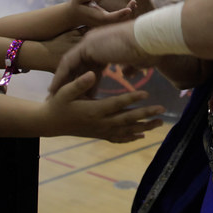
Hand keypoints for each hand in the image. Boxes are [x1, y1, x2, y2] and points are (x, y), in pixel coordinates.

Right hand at [46, 71, 164, 142]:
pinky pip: (118, 139)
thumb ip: (78, 84)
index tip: (146, 92)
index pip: (116, 104)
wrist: (50, 123)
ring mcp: (101, 131)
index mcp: (94, 110)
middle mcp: (101, 122)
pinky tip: (142, 136)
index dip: (131, 98)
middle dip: (145, 115)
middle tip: (162, 110)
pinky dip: (131, 138)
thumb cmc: (58, 104)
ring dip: (144, 128)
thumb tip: (92, 74)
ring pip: (126, 131)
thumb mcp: (64, 92)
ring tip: (160, 124)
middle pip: (127, 119)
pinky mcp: (100, 135)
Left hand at [48, 22, 158, 95]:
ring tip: (54, 95)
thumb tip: (125, 73)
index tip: (82, 93)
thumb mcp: (137, 62)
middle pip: (77, 64)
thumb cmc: (147, 51)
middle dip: (70, 80)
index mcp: (106, 44)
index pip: (90, 63)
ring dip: (62, 79)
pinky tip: (56, 89)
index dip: (85, 79)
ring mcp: (90, 41)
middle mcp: (95, 41)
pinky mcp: (87, 46)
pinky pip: (68, 63)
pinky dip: (61, 76)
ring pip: (70, 63)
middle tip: (62, 95)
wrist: (149, 40)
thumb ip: (129, 67)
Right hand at [64, 0, 136, 27]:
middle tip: (134, 2)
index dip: (121, 14)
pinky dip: (127, 14)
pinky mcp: (109, 23)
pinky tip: (131, 5)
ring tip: (134, 2)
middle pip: (119, 22)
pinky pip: (121, 20)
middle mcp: (104, 23)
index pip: (111, 18)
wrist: (75, 15)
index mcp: (98, 18)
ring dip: (130, 14)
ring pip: (121, 22)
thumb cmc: (77, 4)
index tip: (129, 9)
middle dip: (129, 13)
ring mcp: (107, 25)